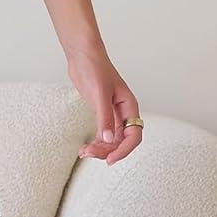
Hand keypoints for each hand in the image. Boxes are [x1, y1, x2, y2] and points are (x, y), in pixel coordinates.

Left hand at [67, 48, 142, 164]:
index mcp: (130, 107)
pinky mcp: (101, 113)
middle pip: (122, 141)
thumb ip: (103, 117)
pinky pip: (103, 134)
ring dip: (100, 149)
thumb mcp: (99, 93)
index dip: (124, 150)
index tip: (109, 160)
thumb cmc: (95, 68)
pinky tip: (84, 147)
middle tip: (88, 153)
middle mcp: (124, 113)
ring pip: (111, 140)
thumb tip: (106, 140)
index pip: (134, 135)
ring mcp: (113, 114)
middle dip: (107, 150)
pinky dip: (96, 143)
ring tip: (83, 152)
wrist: (83, 56)